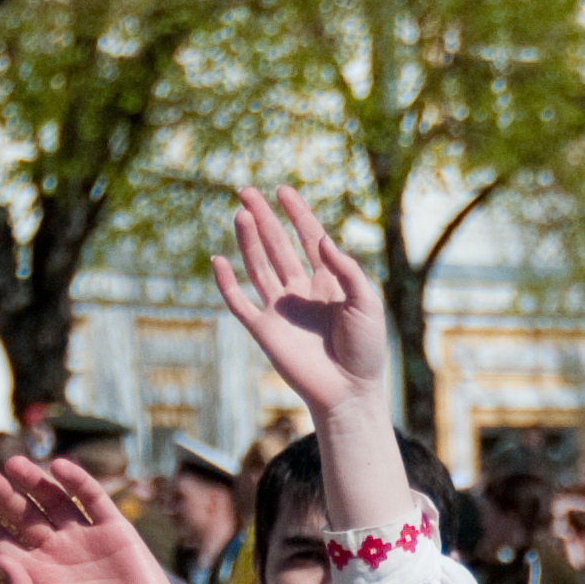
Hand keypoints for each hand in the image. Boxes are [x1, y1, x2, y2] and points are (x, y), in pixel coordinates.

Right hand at [208, 187, 388, 424]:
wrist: (349, 392)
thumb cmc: (365, 350)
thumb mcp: (366, 303)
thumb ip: (346, 269)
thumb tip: (321, 239)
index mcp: (329, 282)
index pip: (309, 238)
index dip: (297, 214)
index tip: (283, 191)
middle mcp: (301, 291)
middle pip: (278, 246)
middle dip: (263, 218)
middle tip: (246, 191)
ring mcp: (281, 309)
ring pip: (258, 266)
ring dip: (248, 241)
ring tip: (240, 213)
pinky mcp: (265, 330)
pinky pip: (239, 303)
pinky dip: (227, 283)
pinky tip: (218, 260)